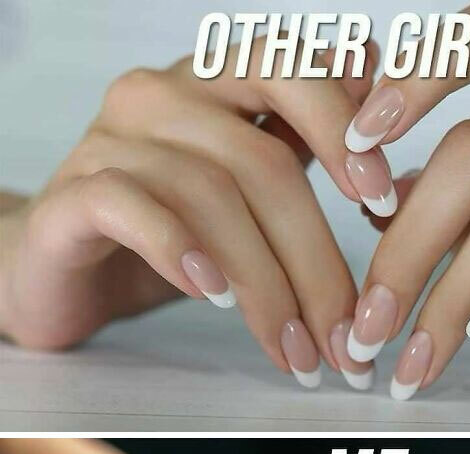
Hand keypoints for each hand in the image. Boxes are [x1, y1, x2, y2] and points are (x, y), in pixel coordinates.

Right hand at [0, 39, 391, 389]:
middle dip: (315, 259)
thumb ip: (300, 151)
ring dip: (263, 285)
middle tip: (344, 336)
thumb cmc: (167, 233)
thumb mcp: (244, 194)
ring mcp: (109, 141)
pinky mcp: (71, 196)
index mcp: (212, 84)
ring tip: (294, 349)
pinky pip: (132, 208)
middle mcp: (161, 97)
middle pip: (261, 162)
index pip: (288, 70)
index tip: (386, 201)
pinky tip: (212, 295)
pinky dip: (179, 250)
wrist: (65, 270)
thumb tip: (379, 124)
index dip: (343, 128)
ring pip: (208, 196)